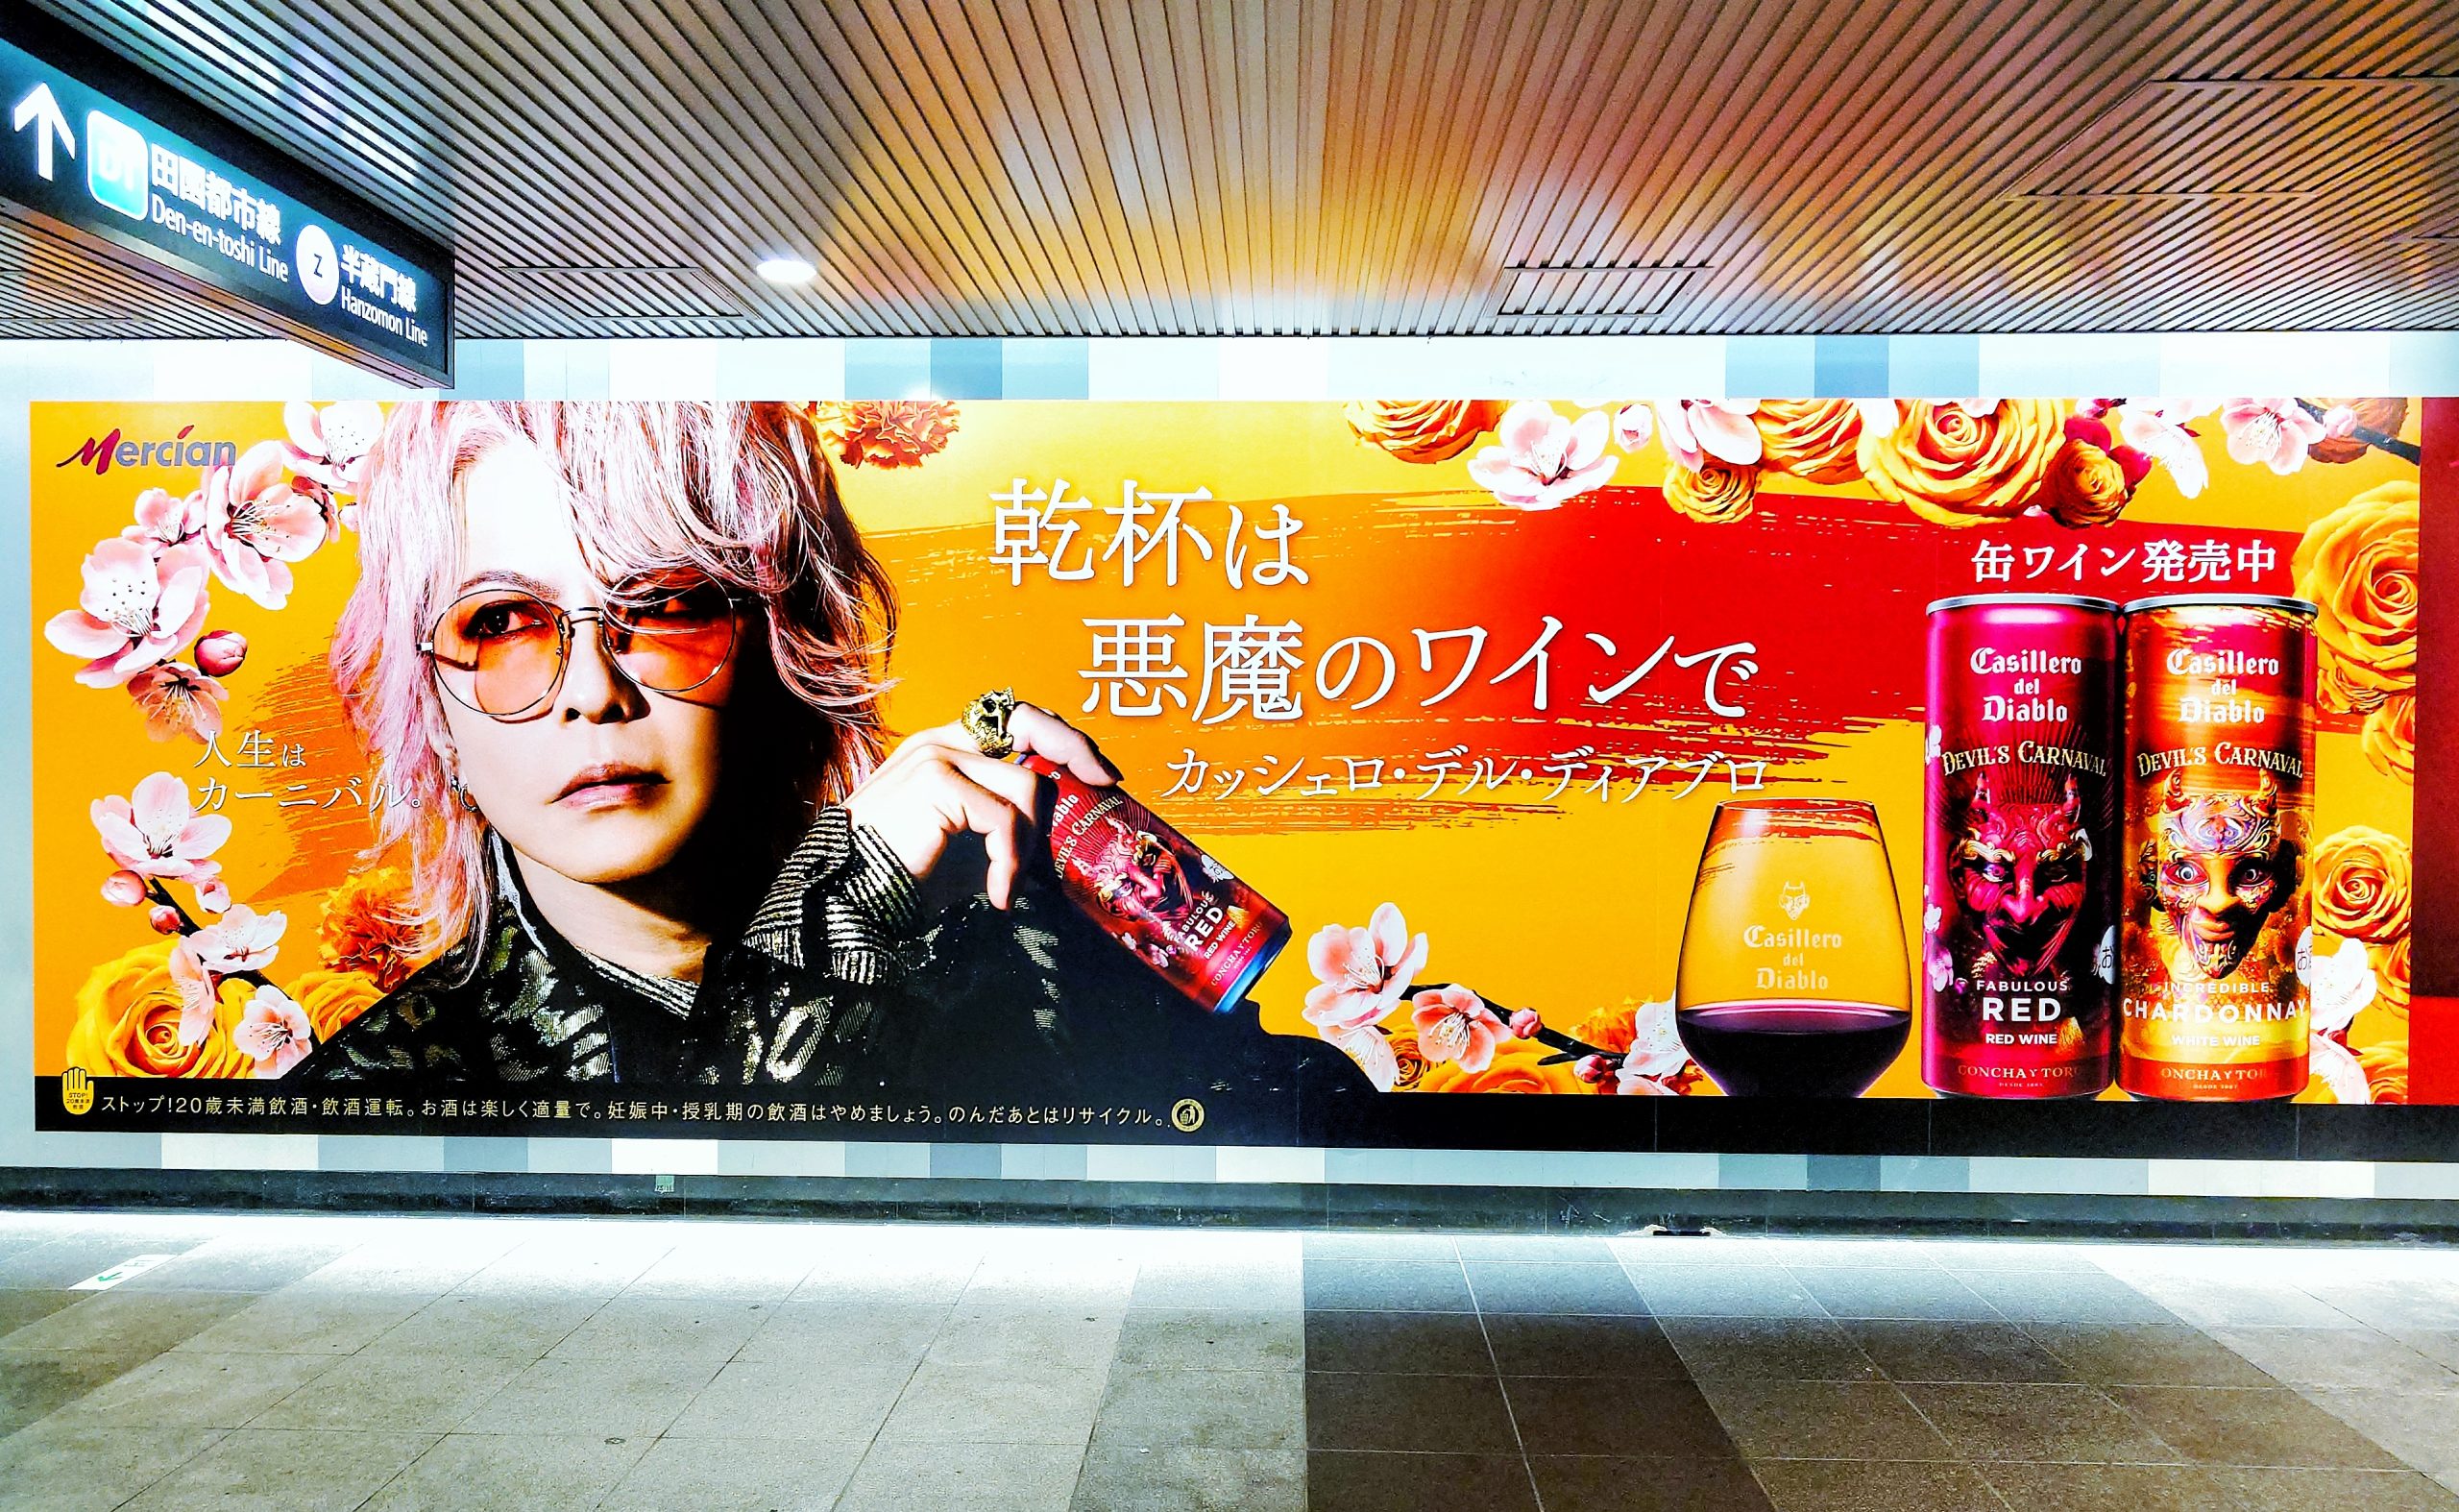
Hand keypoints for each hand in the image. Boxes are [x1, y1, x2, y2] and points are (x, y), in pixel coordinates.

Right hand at [842, 700, 1118, 910]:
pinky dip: (1009, 861)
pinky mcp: (936, 781)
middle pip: (1028, 722)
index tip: (1097, 770)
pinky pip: (1003, 819)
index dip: (1061, 737)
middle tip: (1104, 784)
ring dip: (1029, 843)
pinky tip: (999, 894)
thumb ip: (1002, 827)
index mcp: (946, 746)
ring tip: (1009, 883)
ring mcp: (937, 755)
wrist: (849, 897)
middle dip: (1074, 749)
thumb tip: (1054, 840)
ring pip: (1025, 785)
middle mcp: (941, 740)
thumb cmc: (902, 875)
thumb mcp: (964, 845)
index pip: (1014, 719)